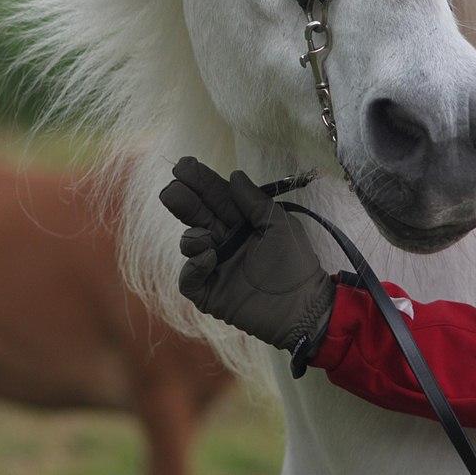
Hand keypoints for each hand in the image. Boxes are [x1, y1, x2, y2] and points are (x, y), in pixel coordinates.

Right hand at [159, 157, 334, 356]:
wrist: (303, 308)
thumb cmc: (296, 264)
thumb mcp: (281, 225)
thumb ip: (256, 202)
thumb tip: (234, 175)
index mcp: (242, 223)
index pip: (216, 197)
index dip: (200, 181)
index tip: (184, 166)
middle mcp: (225, 241)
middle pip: (197, 216)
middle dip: (183, 200)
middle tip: (172, 190)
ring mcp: (215, 267)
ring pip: (190, 244)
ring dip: (191, 237)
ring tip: (205, 238)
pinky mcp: (210, 293)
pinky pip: (189, 279)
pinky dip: (192, 268)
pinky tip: (207, 259)